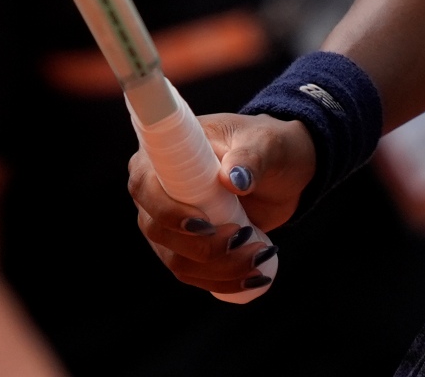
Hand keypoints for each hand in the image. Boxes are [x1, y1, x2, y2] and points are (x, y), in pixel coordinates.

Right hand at [124, 112, 313, 294]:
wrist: (280, 171)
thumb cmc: (264, 146)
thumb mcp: (263, 143)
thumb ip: (251, 157)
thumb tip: (234, 179)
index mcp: (163, 154)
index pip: (145, 187)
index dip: (167, 212)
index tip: (206, 225)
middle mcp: (157, 191)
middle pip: (158, 232)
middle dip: (204, 246)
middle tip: (246, 239)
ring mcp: (169, 223)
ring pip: (177, 261)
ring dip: (219, 268)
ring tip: (260, 255)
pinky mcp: (187, 247)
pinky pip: (194, 274)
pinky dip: (223, 281)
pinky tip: (255, 277)